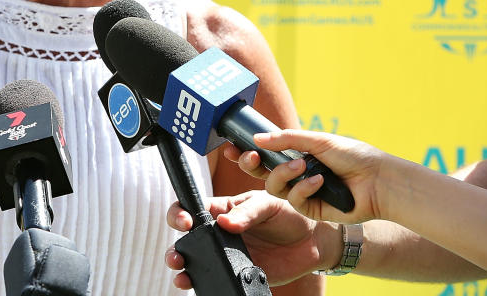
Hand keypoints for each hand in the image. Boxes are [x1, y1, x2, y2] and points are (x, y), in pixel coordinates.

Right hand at [164, 190, 339, 288]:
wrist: (312, 240)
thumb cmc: (288, 212)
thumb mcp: (267, 204)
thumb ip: (246, 212)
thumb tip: (224, 223)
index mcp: (223, 209)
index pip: (192, 208)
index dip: (180, 213)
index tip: (185, 221)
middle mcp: (220, 232)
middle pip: (187, 240)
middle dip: (175, 247)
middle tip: (177, 255)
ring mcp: (227, 254)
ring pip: (195, 262)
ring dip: (182, 267)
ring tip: (181, 272)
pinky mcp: (238, 272)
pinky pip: (216, 278)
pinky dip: (204, 283)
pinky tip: (199, 283)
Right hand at [228, 131, 385, 224]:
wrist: (378, 181)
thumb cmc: (353, 155)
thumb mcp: (317, 140)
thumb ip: (287, 139)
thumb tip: (257, 138)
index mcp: (296, 155)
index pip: (264, 154)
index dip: (247, 152)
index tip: (232, 146)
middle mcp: (295, 174)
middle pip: (261, 173)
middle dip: (251, 165)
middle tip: (250, 157)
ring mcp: (301, 192)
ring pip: (274, 187)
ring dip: (284, 174)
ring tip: (302, 165)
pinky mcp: (310, 209)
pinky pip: (294, 200)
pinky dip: (304, 188)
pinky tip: (320, 181)